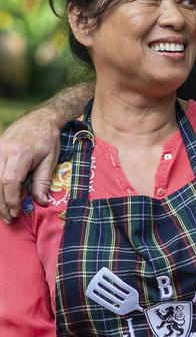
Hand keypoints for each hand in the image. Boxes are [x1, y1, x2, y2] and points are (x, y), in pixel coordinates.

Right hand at [0, 108, 60, 222]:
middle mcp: (4, 151)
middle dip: (1, 203)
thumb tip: (42, 202)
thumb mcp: (50, 160)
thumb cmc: (48, 139)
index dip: (11, 199)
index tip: (15, 212)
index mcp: (20, 154)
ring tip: (2, 212)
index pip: (10, 181)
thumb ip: (43, 181)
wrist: (40, 118)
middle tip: (8, 218)